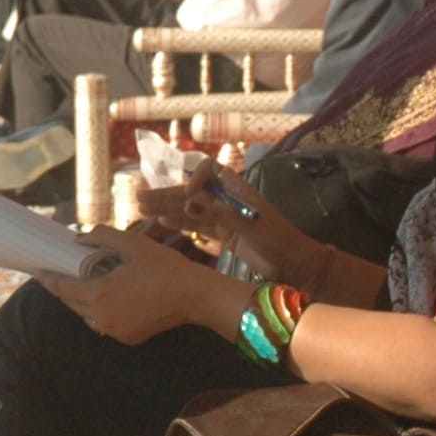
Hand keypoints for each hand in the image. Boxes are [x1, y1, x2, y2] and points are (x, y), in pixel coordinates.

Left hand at [42, 227, 237, 345]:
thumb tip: (78, 240)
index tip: (37, 270)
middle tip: (60, 273)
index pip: (62, 289)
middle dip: (64, 289)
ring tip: (83, 283)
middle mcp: (103, 318)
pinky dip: (100, 312)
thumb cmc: (164, 267)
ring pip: (87, 317)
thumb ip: (101, 237)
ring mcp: (116, 332)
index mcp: (100, 295)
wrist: (196, 295)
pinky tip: (107, 297)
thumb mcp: (133, 244)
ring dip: (82, 302)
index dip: (48, 279)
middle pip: (72, 304)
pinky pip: (104, 325)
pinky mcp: (129, 339)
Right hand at [130, 172, 326, 288]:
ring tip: (142, 209)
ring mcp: (225, 218)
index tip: (187, 193)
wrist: (296, 266)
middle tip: (139, 198)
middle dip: (167, 194)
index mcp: (238, 189)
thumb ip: (219, 212)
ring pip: (191, 210)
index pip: (210, 169)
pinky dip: (180, 224)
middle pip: (193, 192)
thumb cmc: (278, 241)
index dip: (195, 176)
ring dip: (167, 209)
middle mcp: (228, 200)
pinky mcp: (225, 236)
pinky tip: (163, 223)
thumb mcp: (250, 224)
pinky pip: (198, 227)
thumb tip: (189, 200)